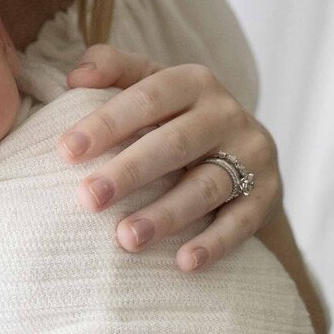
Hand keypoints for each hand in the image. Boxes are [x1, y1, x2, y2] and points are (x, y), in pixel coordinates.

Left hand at [57, 44, 279, 272]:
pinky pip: (241, 222)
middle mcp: (226, 113)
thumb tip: (75, 76)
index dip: (106, 123)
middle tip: (88, 199)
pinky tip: (185, 263)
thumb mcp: (150, 84)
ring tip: (126, 239)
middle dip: (128, 173)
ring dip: (166, 215)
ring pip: (206, 187)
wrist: (245, 151)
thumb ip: (113, 70)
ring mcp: (252, 154)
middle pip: (174, 144)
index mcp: (193, 81)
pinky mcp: (267, 193)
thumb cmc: (176, 117)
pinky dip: (214, 243)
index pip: (146, 98)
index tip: (66, 151)